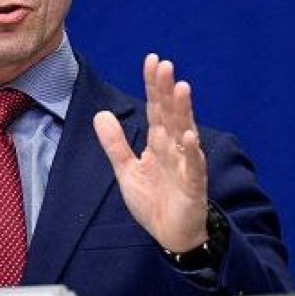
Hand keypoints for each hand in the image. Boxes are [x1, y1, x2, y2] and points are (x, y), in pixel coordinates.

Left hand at [93, 53, 208, 252]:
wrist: (171, 235)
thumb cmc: (153, 201)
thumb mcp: (126, 170)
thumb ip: (115, 144)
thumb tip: (100, 114)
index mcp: (158, 141)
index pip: (156, 107)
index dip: (154, 85)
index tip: (152, 60)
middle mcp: (174, 147)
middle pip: (170, 113)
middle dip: (167, 90)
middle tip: (165, 64)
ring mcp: (185, 164)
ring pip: (184, 132)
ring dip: (183, 111)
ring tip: (181, 87)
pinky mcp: (193, 185)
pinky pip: (193, 166)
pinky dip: (191, 152)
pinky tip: (189, 136)